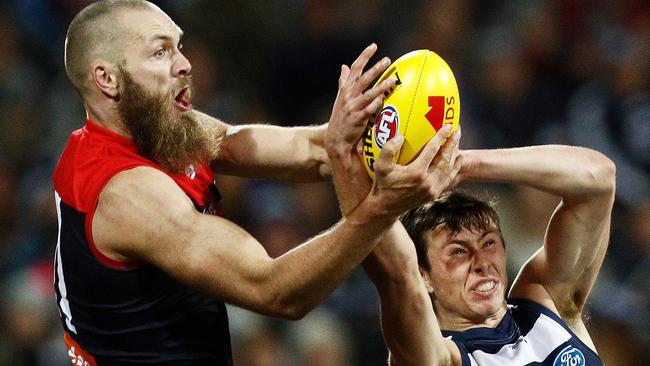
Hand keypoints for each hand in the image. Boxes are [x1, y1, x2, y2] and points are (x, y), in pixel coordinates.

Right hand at [325, 43, 395, 158]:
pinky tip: (384, 99)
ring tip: (392, 80)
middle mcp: (348, 96)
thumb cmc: (340, 116)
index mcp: (345, 89)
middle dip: (375, 68)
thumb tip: (344, 66)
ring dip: (380, 86)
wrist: (335, 138)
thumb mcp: (340, 97)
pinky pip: (368, 110)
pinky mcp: (357, 119)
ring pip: (368, 94)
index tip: (374, 46)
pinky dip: (375, 104)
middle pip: (363, 79)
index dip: (364, 56)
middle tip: (387, 60)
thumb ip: (343, 81)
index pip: (355, 68)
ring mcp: (352, 107)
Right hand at [369, 124, 460, 216]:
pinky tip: (458, 158)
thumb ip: (388, 149)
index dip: (441, 136)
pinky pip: (448, 178)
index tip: (448, 126)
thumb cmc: (382, 184)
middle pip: (445, 158)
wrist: (386, 207)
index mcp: (416, 172)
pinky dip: (455, 167)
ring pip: (449, 168)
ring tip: (457, 141)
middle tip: (457, 130)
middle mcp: (427, 181)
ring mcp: (432, 189)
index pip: (432, 150)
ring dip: (454, 153)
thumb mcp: (380, 166)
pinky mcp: (434, 194)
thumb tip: (401, 137)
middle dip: (452, 143)